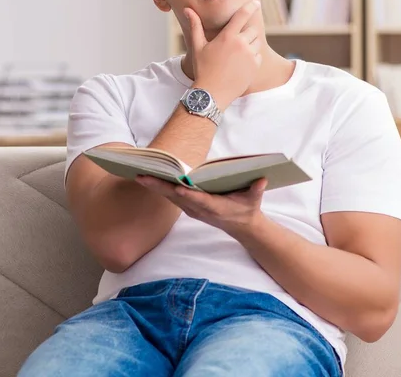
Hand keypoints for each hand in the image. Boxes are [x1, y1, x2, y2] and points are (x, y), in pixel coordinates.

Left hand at [135, 175, 267, 237]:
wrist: (241, 226)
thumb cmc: (247, 209)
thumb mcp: (254, 200)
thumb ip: (256, 190)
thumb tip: (262, 180)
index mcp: (214, 207)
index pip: (199, 200)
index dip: (189, 195)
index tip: (178, 188)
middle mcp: (199, 209)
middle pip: (176, 197)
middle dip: (159, 187)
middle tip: (142, 176)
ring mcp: (191, 209)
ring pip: (169, 196)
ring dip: (154, 186)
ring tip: (138, 173)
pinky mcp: (186, 206)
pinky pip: (169, 196)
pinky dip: (158, 187)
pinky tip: (146, 178)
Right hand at [184, 0, 263, 109]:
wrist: (212, 93)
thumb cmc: (203, 69)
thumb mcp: (198, 46)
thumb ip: (195, 26)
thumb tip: (187, 9)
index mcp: (228, 37)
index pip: (243, 15)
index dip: (251, 6)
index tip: (256, 3)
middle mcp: (241, 44)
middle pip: (253, 29)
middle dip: (247, 32)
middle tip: (236, 42)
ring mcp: (250, 56)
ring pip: (257, 42)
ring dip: (250, 45)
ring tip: (237, 55)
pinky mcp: (255, 66)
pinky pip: (258, 56)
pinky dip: (253, 57)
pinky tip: (240, 64)